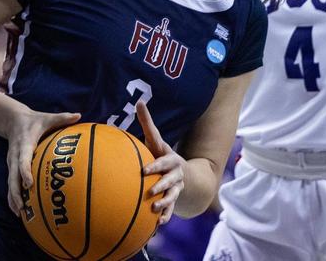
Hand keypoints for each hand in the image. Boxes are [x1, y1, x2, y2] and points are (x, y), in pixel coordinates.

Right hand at [5, 107, 79, 217]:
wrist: (12, 120)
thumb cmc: (35, 120)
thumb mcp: (47, 117)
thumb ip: (62, 118)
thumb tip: (79, 115)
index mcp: (24, 143)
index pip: (23, 159)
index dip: (24, 171)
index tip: (28, 183)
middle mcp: (15, 155)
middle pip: (13, 175)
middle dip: (16, 191)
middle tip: (22, 206)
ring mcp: (11, 162)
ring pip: (10, 182)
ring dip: (13, 197)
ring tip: (19, 213)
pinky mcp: (11, 167)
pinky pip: (11, 183)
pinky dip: (12, 196)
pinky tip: (17, 210)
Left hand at [137, 100, 184, 223]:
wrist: (186, 174)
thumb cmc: (162, 155)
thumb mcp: (156, 140)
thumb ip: (148, 123)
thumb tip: (139, 101)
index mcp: (170, 159)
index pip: (164, 162)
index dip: (156, 166)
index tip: (144, 170)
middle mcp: (176, 175)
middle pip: (171, 180)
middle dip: (162, 185)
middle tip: (150, 190)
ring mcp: (176, 188)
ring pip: (172, 196)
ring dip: (165, 203)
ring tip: (155, 209)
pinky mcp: (174, 200)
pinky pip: (171, 210)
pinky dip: (165, 216)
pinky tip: (157, 225)